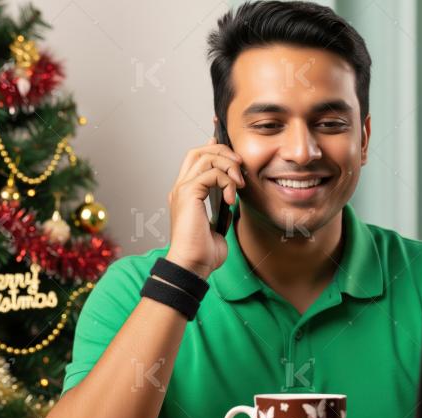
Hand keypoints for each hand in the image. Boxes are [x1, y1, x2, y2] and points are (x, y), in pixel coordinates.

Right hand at [165, 128, 244, 278]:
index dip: (213, 147)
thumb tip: (235, 195)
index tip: (233, 150)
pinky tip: (231, 198)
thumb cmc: (204, 252)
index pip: (196, 159)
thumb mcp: (220, 223)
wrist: (193, 266)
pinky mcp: (187, 194)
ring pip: (205, 156)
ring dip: (228, 165)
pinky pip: (210, 173)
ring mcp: (182, 190)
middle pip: (199, 151)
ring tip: (238, 184)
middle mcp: (181, 188)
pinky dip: (226, 181)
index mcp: (186, 193)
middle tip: (240, 166)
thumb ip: (224, 206)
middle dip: (223, 152)